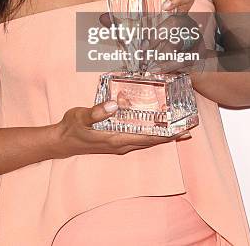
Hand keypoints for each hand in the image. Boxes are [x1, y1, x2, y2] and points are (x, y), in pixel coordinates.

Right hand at [53, 101, 190, 158]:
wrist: (61, 141)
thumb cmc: (71, 128)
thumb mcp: (81, 117)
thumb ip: (96, 112)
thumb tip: (114, 104)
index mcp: (116, 139)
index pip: (147, 138)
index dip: (166, 135)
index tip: (182, 131)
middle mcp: (121, 144)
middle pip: (151, 141)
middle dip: (170, 135)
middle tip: (188, 127)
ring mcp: (119, 144)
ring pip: (146, 140)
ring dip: (162, 134)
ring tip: (177, 128)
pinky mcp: (115, 141)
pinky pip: (138, 138)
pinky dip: (150, 133)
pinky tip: (154, 126)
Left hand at [99, 0, 204, 73]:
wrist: (191, 66)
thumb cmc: (165, 46)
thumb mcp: (146, 34)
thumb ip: (124, 26)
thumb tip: (102, 18)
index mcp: (178, 14)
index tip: (164, 6)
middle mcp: (190, 24)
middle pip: (177, 22)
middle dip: (157, 35)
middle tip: (143, 47)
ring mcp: (196, 40)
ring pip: (179, 42)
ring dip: (161, 52)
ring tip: (148, 62)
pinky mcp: (198, 57)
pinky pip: (184, 60)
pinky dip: (168, 65)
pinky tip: (157, 69)